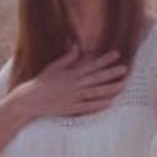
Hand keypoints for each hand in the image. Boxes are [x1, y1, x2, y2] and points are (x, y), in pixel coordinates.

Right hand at [11, 45, 128, 119]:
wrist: (30, 99)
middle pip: (97, 78)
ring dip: (110, 88)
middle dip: (112, 73)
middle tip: (125, 69)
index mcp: (71, 73)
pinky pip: (88, 107)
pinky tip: (110, 103)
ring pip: (95, 92)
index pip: (91, 65)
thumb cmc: (42, 82)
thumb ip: (67, 58)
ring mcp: (74, 97)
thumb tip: (77, 47)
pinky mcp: (71, 108)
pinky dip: (99, 105)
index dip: (105, 59)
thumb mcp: (54, 67)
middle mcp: (74, 84)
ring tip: (123, 85)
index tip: (116, 54)